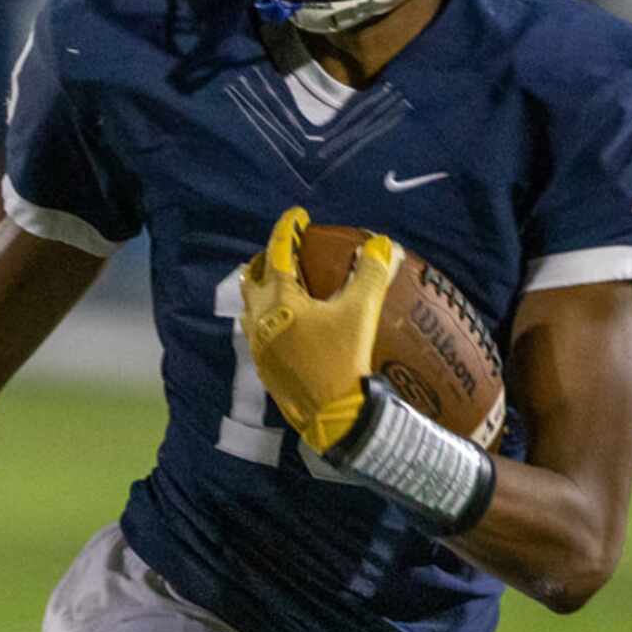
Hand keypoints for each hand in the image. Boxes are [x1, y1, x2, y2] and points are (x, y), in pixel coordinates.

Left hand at [239, 207, 402, 454]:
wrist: (333, 415)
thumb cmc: (344, 359)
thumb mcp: (361, 312)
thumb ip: (371, 274)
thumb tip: (382, 244)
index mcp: (279, 301)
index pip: (278, 253)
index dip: (287, 229)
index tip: (298, 215)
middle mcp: (259, 320)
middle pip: (252, 277)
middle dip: (266, 258)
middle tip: (287, 249)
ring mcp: (257, 345)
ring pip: (249, 305)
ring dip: (262, 287)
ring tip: (283, 282)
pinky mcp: (263, 366)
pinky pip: (255, 330)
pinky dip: (265, 314)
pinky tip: (286, 320)